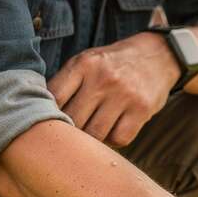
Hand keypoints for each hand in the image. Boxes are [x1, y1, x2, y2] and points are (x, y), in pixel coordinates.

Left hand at [47, 32, 179, 146]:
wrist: (158, 56)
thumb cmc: (113, 65)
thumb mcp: (88, 62)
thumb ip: (66, 84)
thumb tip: (40, 115)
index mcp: (83, 64)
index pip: (53, 97)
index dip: (47, 115)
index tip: (49, 122)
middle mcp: (103, 78)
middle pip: (74, 120)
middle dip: (70, 131)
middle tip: (70, 136)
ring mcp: (124, 94)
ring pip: (96, 133)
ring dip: (92, 139)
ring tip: (92, 133)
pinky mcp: (142, 109)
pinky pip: (120, 138)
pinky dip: (114, 140)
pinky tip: (113, 130)